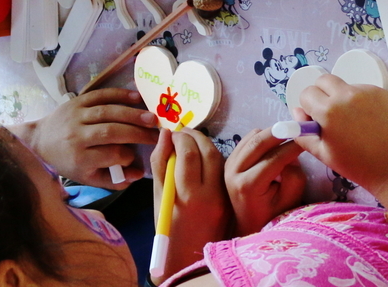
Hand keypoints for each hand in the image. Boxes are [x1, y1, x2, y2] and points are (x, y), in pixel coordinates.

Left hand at [8, 88, 158, 189]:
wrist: (40, 141)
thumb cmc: (69, 163)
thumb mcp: (88, 178)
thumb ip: (114, 179)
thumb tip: (138, 174)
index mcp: (79, 158)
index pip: (110, 155)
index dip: (127, 156)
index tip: (135, 157)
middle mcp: (77, 135)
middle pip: (111, 132)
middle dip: (137, 133)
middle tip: (156, 135)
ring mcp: (76, 115)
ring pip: (108, 112)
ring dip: (133, 114)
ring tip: (152, 118)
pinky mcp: (77, 101)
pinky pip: (101, 94)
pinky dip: (120, 94)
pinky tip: (137, 98)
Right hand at [150, 128, 229, 282]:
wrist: (189, 255)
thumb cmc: (168, 227)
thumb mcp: (158, 196)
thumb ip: (160, 163)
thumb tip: (165, 133)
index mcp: (187, 195)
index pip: (187, 153)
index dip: (179, 137)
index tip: (172, 133)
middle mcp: (209, 194)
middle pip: (207, 152)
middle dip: (195, 136)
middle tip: (183, 132)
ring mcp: (223, 197)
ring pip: (219, 158)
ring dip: (206, 143)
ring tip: (192, 140)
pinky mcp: (230, 197)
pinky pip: (224, 169)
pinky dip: (213, 157)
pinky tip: (203, 155)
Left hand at [225, 128, 305, 236]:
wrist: (250, 224)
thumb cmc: (273, 216)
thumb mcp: (290, 199)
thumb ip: (293, 175)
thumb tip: (291, 151)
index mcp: (247, 185)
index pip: (274, 158)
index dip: (293, 145)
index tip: (308, 137)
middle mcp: (233, 172)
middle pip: (259, 141)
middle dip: (281, 131)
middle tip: (299, 128)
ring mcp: (228, 165)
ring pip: (252, 137)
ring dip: (271, 133)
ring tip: (289, 136)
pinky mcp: (229, 160)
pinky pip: (247, 139)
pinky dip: (262, 137)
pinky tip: (275, 144)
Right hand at [293, 74, 387, 193]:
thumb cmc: (357, 165)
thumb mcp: (322, 154)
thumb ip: (303, 132)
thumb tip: (298, 113)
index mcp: (328, 111)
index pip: (307, 93)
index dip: (307, 106)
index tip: (315, 119)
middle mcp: (346, 95)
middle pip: (323, 79)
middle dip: (321, 93)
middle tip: (329, 113)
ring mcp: (367, 92)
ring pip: (344, 84)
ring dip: (341, 96)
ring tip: (352, 120)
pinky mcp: (382, 92)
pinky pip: (362, 89)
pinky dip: (359, 99)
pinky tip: (367, 119)